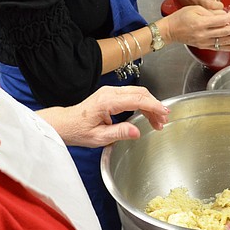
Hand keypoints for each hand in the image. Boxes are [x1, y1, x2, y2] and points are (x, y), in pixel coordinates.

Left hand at [41, 86, 168, 147]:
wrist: (65, 124)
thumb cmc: (78, 130)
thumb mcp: (99, 137)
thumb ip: (119, 133)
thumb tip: (136, 131)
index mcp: (107, 101)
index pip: (137, 99)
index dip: (154, 106)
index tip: (164, 114)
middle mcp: (109, 92)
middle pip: (140, 93)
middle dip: (155, 106)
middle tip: (163, 121)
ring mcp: (110, 92)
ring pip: (137, 93)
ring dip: (150, 105)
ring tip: (157, 121)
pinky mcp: (110, 95)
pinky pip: (131, 95)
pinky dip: (142, 104)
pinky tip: (147, 115)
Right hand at [161, 7, 229, 50]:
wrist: (169, 30)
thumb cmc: (180, 17)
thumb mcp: (194, 8)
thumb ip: (210, 12)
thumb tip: (224, 15)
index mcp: (201, 23)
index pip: (220, 20)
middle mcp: (203, 34)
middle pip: (225, 32)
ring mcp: (203, 41)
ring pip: (223, 42)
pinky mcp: (203, 46)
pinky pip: (217, 48)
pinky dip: (228, 48)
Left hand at [172, 0, 223, 10]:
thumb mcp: (192, 8)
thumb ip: (203, 11)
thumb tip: (209, 15)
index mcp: (205, 7)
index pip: (218, 12)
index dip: (215, 10)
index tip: (213, 9)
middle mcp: (209, 0)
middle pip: (219, 4)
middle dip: (215, 3)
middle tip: (207, 0)